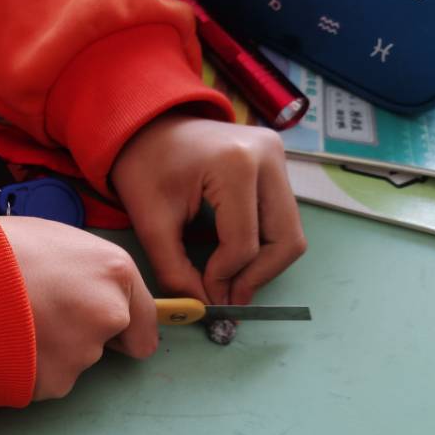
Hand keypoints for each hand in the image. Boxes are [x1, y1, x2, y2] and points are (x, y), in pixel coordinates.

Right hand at [0, 216, 156, 400]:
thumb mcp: (52, 239)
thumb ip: (82, 270)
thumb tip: (80, 286)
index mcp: (115, 271)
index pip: (143, 323)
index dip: (121, 327)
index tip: (102, 328)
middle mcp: (109, 314)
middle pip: (104, 342)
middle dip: (78, 335)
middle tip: (37, 315)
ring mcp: (82, 353)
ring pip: (70, 361)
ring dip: (47, 350)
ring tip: (10, 322)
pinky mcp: (52, 382)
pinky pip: (42, 379)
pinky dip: (25, 369)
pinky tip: (1, 344)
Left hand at [111, 113, 306, 304]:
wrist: (147, 127)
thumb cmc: (144, 169)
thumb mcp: (150, 224)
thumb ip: (175, 270)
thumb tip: (203, 306)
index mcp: (234, 164)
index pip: (245, 242)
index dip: (225, 277)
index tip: (205, 294)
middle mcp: (268, 156)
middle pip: (285, 239)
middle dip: (256, 276)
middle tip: (228, 297)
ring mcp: (278, 156)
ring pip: (291, 232)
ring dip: (264, 264)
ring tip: (231, 280)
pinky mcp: (278, 163)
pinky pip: (284, 218)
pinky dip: (265, 244)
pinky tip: (236, 255)